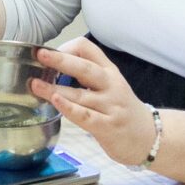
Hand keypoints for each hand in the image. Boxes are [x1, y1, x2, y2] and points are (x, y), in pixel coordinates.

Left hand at [31, 38, 154, 164]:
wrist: (149, 137)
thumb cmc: (122, 111)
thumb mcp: (110, 86)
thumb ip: (87, 77)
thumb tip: (54, 69)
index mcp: (109, 72)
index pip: (88, 49)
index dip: (66, 48)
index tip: (48, 54)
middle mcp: (111, 85)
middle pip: (84, 67)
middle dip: (60, 60)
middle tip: (40, 56)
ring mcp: (110, 106)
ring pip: (80, 93)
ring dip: (55, 88)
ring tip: (35, 84)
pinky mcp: (108, 126)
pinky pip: (85, 116)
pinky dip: (69, 108)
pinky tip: (56, 102)